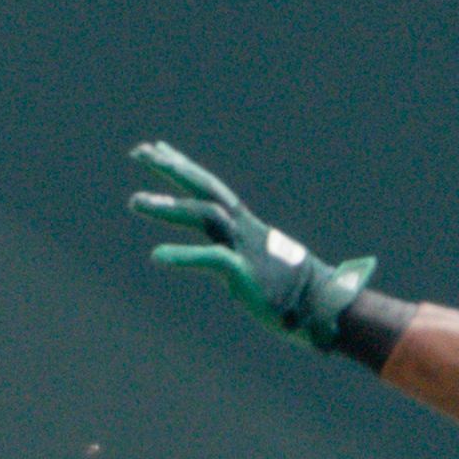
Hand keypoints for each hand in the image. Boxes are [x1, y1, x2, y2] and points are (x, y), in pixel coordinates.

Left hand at [127, 139, 380, 354]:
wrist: (324, 308)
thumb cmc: (295, 294)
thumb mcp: (261, 267)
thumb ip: (240, 260)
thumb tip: (227, 268)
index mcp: (246, 227)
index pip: (209, 188)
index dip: (184, 167)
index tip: (158, 150)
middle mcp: (244, 229)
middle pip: (204, 189)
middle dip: (172, 168)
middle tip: (139, 151)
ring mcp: (244, 248)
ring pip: (204, 215)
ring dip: (168, 206)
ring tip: (134, 202)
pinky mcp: (245, 273)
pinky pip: (210, 257)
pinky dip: (183, 255)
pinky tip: (156, 256)